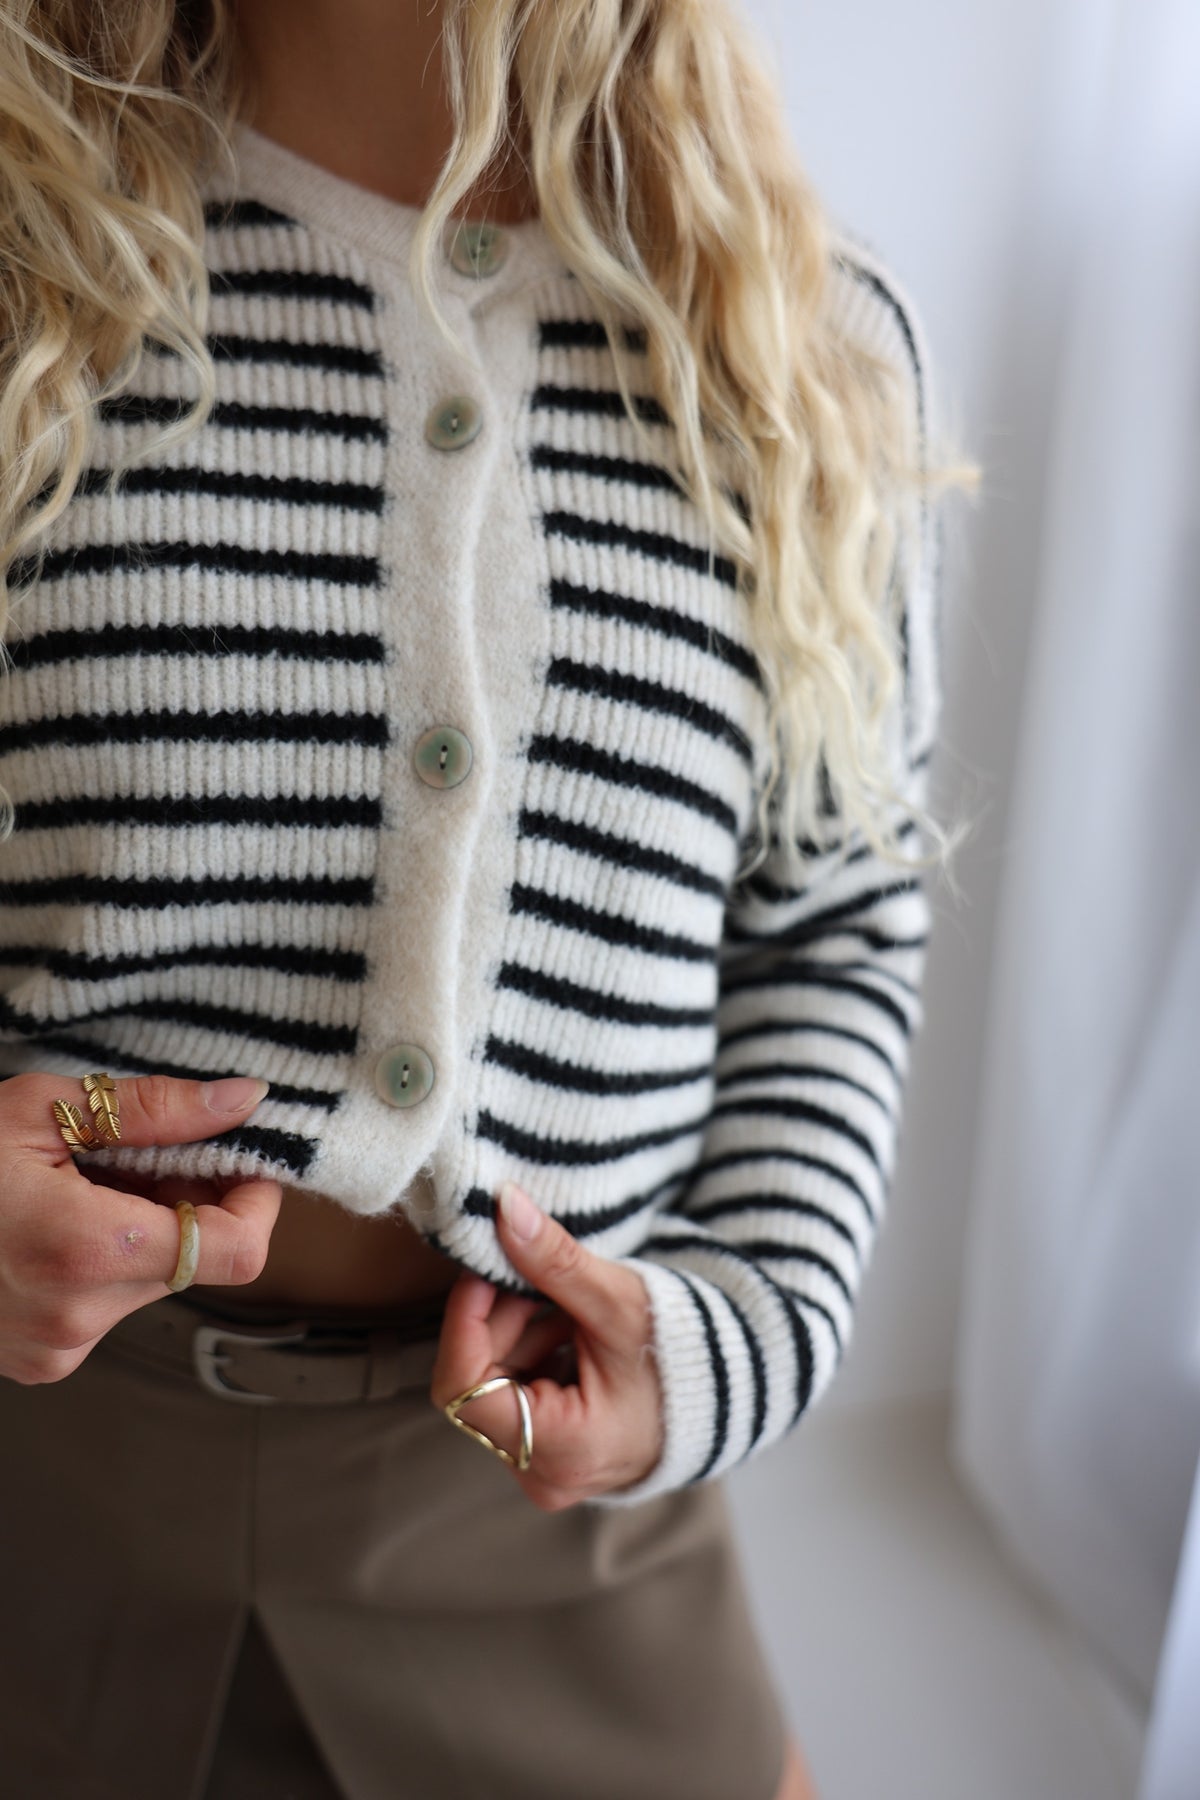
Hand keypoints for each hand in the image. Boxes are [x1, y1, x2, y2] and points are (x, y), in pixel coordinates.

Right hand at [0, 1072, 281, 1385]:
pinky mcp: (39, 1361)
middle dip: (189, 1204)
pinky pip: (108, 1305)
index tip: (237, 1159)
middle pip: (196, 1262)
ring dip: (144, 1233)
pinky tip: (58, 1223)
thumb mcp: (44, 1110)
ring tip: (82, 1186)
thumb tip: (244, 1098)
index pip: (236, 1251)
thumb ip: (155, 1110)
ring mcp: (55, 1349)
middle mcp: (78, 1319)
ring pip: (153, 1282)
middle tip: (140, 1155)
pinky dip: (106, 1262)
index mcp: (87, 1252)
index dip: (253, 1201)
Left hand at [431, 1181, 662, 1507]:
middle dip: (496, 1321)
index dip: (463, 1323)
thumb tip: (504, 1206)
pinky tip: (568, 1329)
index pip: (465, 1388)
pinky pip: (514, 1400)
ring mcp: (546, 1472)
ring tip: (564, 1303)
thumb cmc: (681, 1355)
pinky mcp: (552, 1458)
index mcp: (563, 1450)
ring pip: (493, 1389)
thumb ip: (553, 1260)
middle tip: (529, 1275)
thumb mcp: (617, 1302)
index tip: (479, 1272)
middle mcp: (545, 1475)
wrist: (730, 1395)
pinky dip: (529, 1355)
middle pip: (478, 1385)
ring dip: (515, 1334)